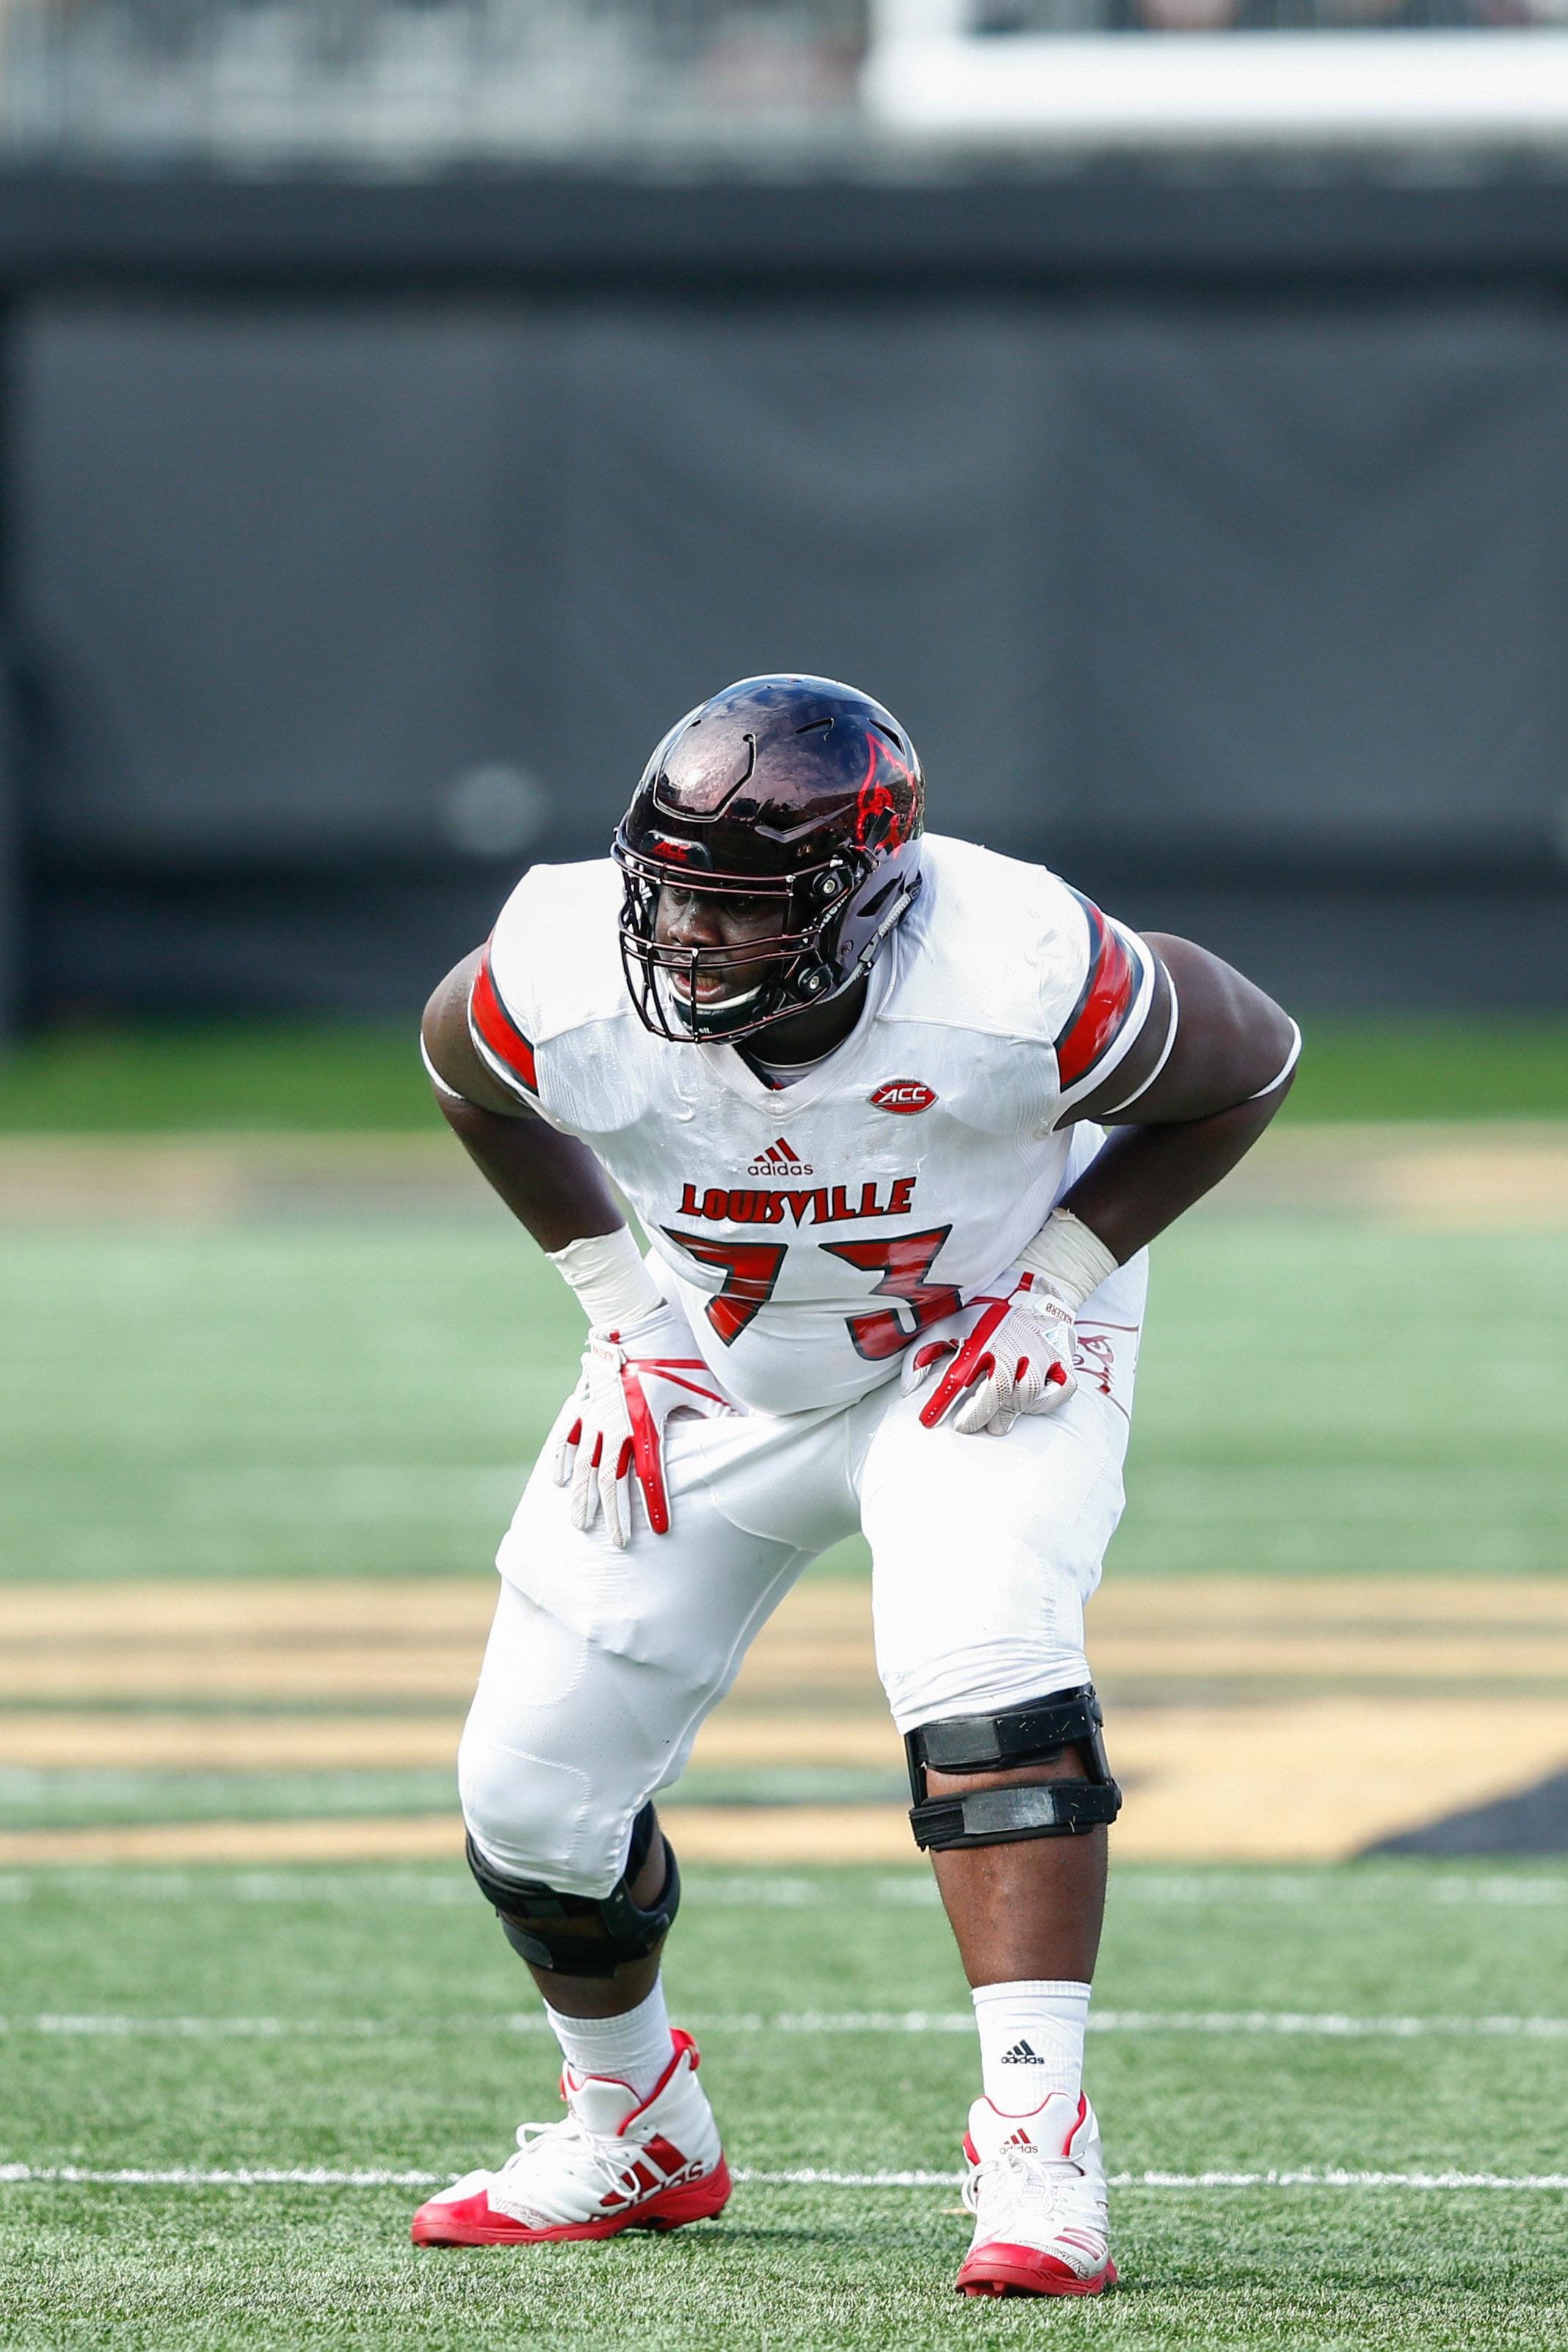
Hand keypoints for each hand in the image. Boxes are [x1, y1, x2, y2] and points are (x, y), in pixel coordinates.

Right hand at [553, 1300, 729, 1546]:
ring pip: (585, 1465)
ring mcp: (595, 1414)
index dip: (655, 1504)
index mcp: (646, 1423)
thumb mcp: (701, 1382)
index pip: (650, 1474)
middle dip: (616, 1514)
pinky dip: (561, 1459)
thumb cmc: (671, 1351)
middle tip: (619, 1542)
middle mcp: (616, 1425)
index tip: (659, 1530)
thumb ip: (717, 1411)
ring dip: (583, 1496)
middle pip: (612, 1480)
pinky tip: (557, 1481)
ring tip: (580, 1524)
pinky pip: (567, 1435)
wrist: (634, 1319)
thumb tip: (739, 1431)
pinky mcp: (583, 1401)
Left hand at [900, 1273, 1076, 1436]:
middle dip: (977, 1414)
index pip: (957, 1375)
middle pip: (998, 1390)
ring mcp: (1041, 1352)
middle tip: (964, 1425)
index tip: (927, 1421)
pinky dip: (1047, 1401)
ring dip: (1011, 1410)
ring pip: (1028, 1393)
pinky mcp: (1063, 1359)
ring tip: (996, 1417)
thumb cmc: (983, 1317)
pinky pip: (1061, 1390)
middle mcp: (1012, 1345)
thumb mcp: (948, 1327)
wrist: (1028, 1291)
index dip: (941, 1401)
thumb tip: (908, 1387)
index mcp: (981, 1339)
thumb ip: (924, 1353)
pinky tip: (1031, 1404)